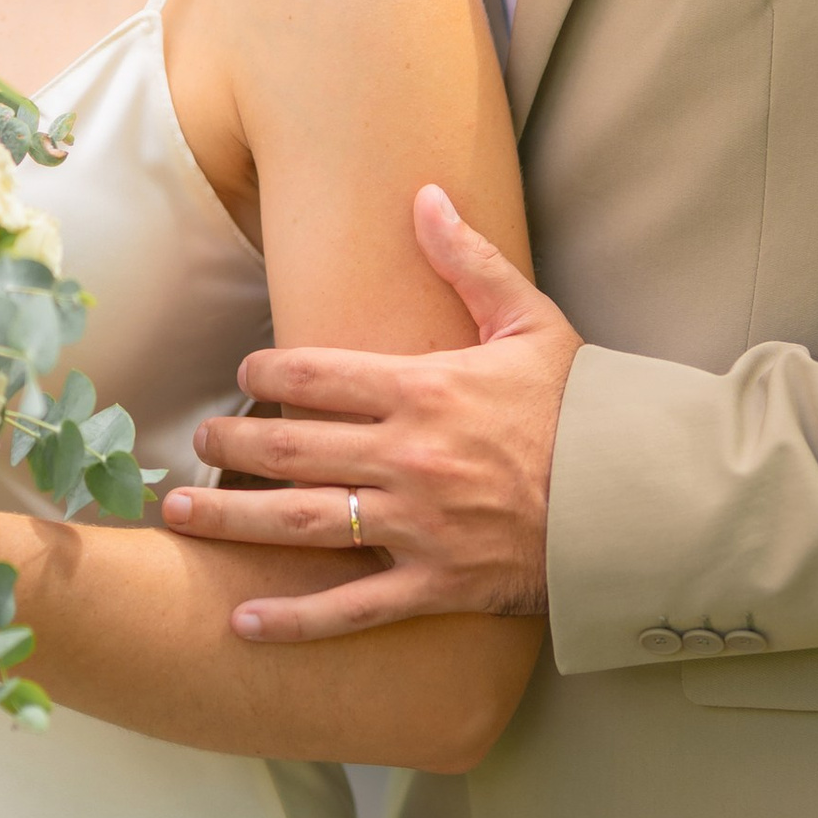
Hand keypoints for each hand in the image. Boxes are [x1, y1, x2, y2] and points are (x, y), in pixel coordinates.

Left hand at [161, 187, 578, 641]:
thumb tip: (424, 196)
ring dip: (232, 518)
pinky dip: (294, 620)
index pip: (316, 373)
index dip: (267, 371)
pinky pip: (351, 607)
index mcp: (424, 388)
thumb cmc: (584, 408)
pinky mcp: (435, 584)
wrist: (638, 498)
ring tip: (179, 514)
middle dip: (234, 442)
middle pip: (292, 446)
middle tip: (199, 442)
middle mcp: (407, 457)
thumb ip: (470, 261)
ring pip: (301, 521)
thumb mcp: (531, 321)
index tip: (242, 373)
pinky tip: (241, 621)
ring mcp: (416, 525)